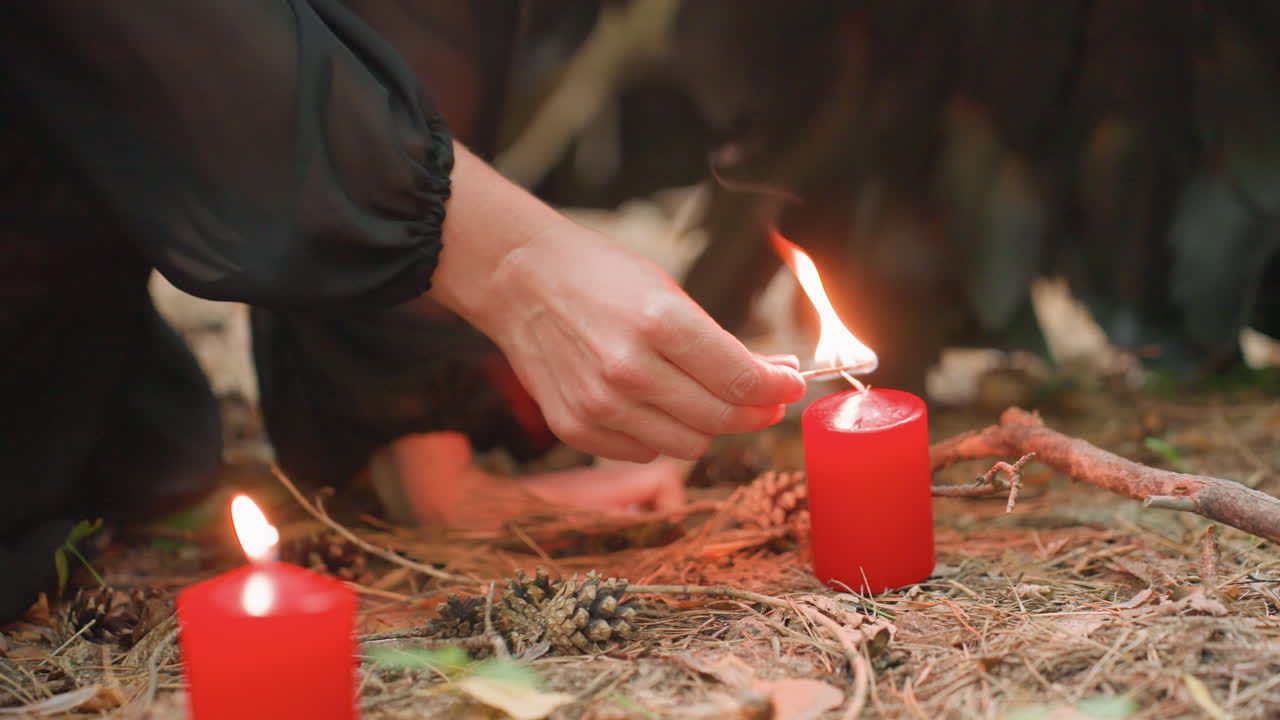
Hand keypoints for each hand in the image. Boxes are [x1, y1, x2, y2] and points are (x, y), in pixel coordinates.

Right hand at [483, 228, 804, 461]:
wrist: (520, 282)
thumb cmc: (600, 277)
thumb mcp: (667, 291)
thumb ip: (719, 342)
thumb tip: (775, 377)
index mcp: (659, 322)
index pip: (742, 379)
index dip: (779, 389)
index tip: (792, 386)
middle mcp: (629, 369)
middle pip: (721, 419)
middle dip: (756, 412)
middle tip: (765, 399)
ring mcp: (599, 405)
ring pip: (688, 445)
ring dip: (709, 426)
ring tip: (706, 397)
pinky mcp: (575, 428)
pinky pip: (644, 452)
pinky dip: (661, 434)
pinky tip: (655, 404)